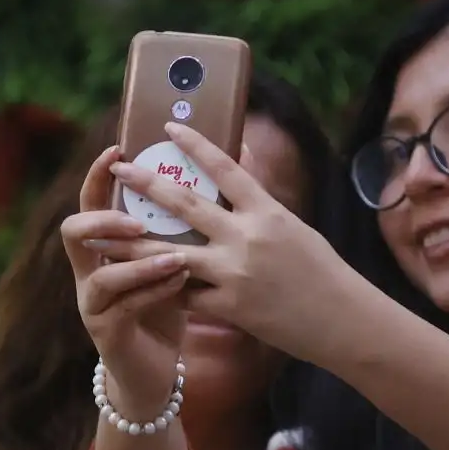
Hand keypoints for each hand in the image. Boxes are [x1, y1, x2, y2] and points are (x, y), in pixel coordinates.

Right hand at [59, 146, 191, 418]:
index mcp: (104, 247)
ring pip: (99, 275)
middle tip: (137, 218)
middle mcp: (89, 271)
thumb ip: (181, 228)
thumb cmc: (166, 308)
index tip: (118, 149)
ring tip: (174, 256)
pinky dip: (153, 292)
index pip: (91, 201)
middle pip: (74, 232)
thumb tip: (221, 174)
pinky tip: (180, 283)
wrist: (155, 371)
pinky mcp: (106, 332)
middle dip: (104, 220)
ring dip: (137, 262)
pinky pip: (123, 307)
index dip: (97, 175)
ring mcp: (93, 304)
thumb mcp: (172, 263)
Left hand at [105, 122, 355, 360]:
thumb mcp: (294, 225)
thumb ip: (260, 200)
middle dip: (147, 184)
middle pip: (187, 205)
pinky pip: (185, 294)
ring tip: (105, 232)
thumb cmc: (322, 270)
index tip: (168, 127)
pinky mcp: (229, 308)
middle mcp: (248, 237)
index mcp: (268, 211)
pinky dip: (164, 286)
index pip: (226, 168)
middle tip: (119, 169)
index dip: (195, 145)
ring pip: (172, 253)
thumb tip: (241, 159)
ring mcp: (235, 273)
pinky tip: (140, 280)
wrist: (343, 321)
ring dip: (135, 242)